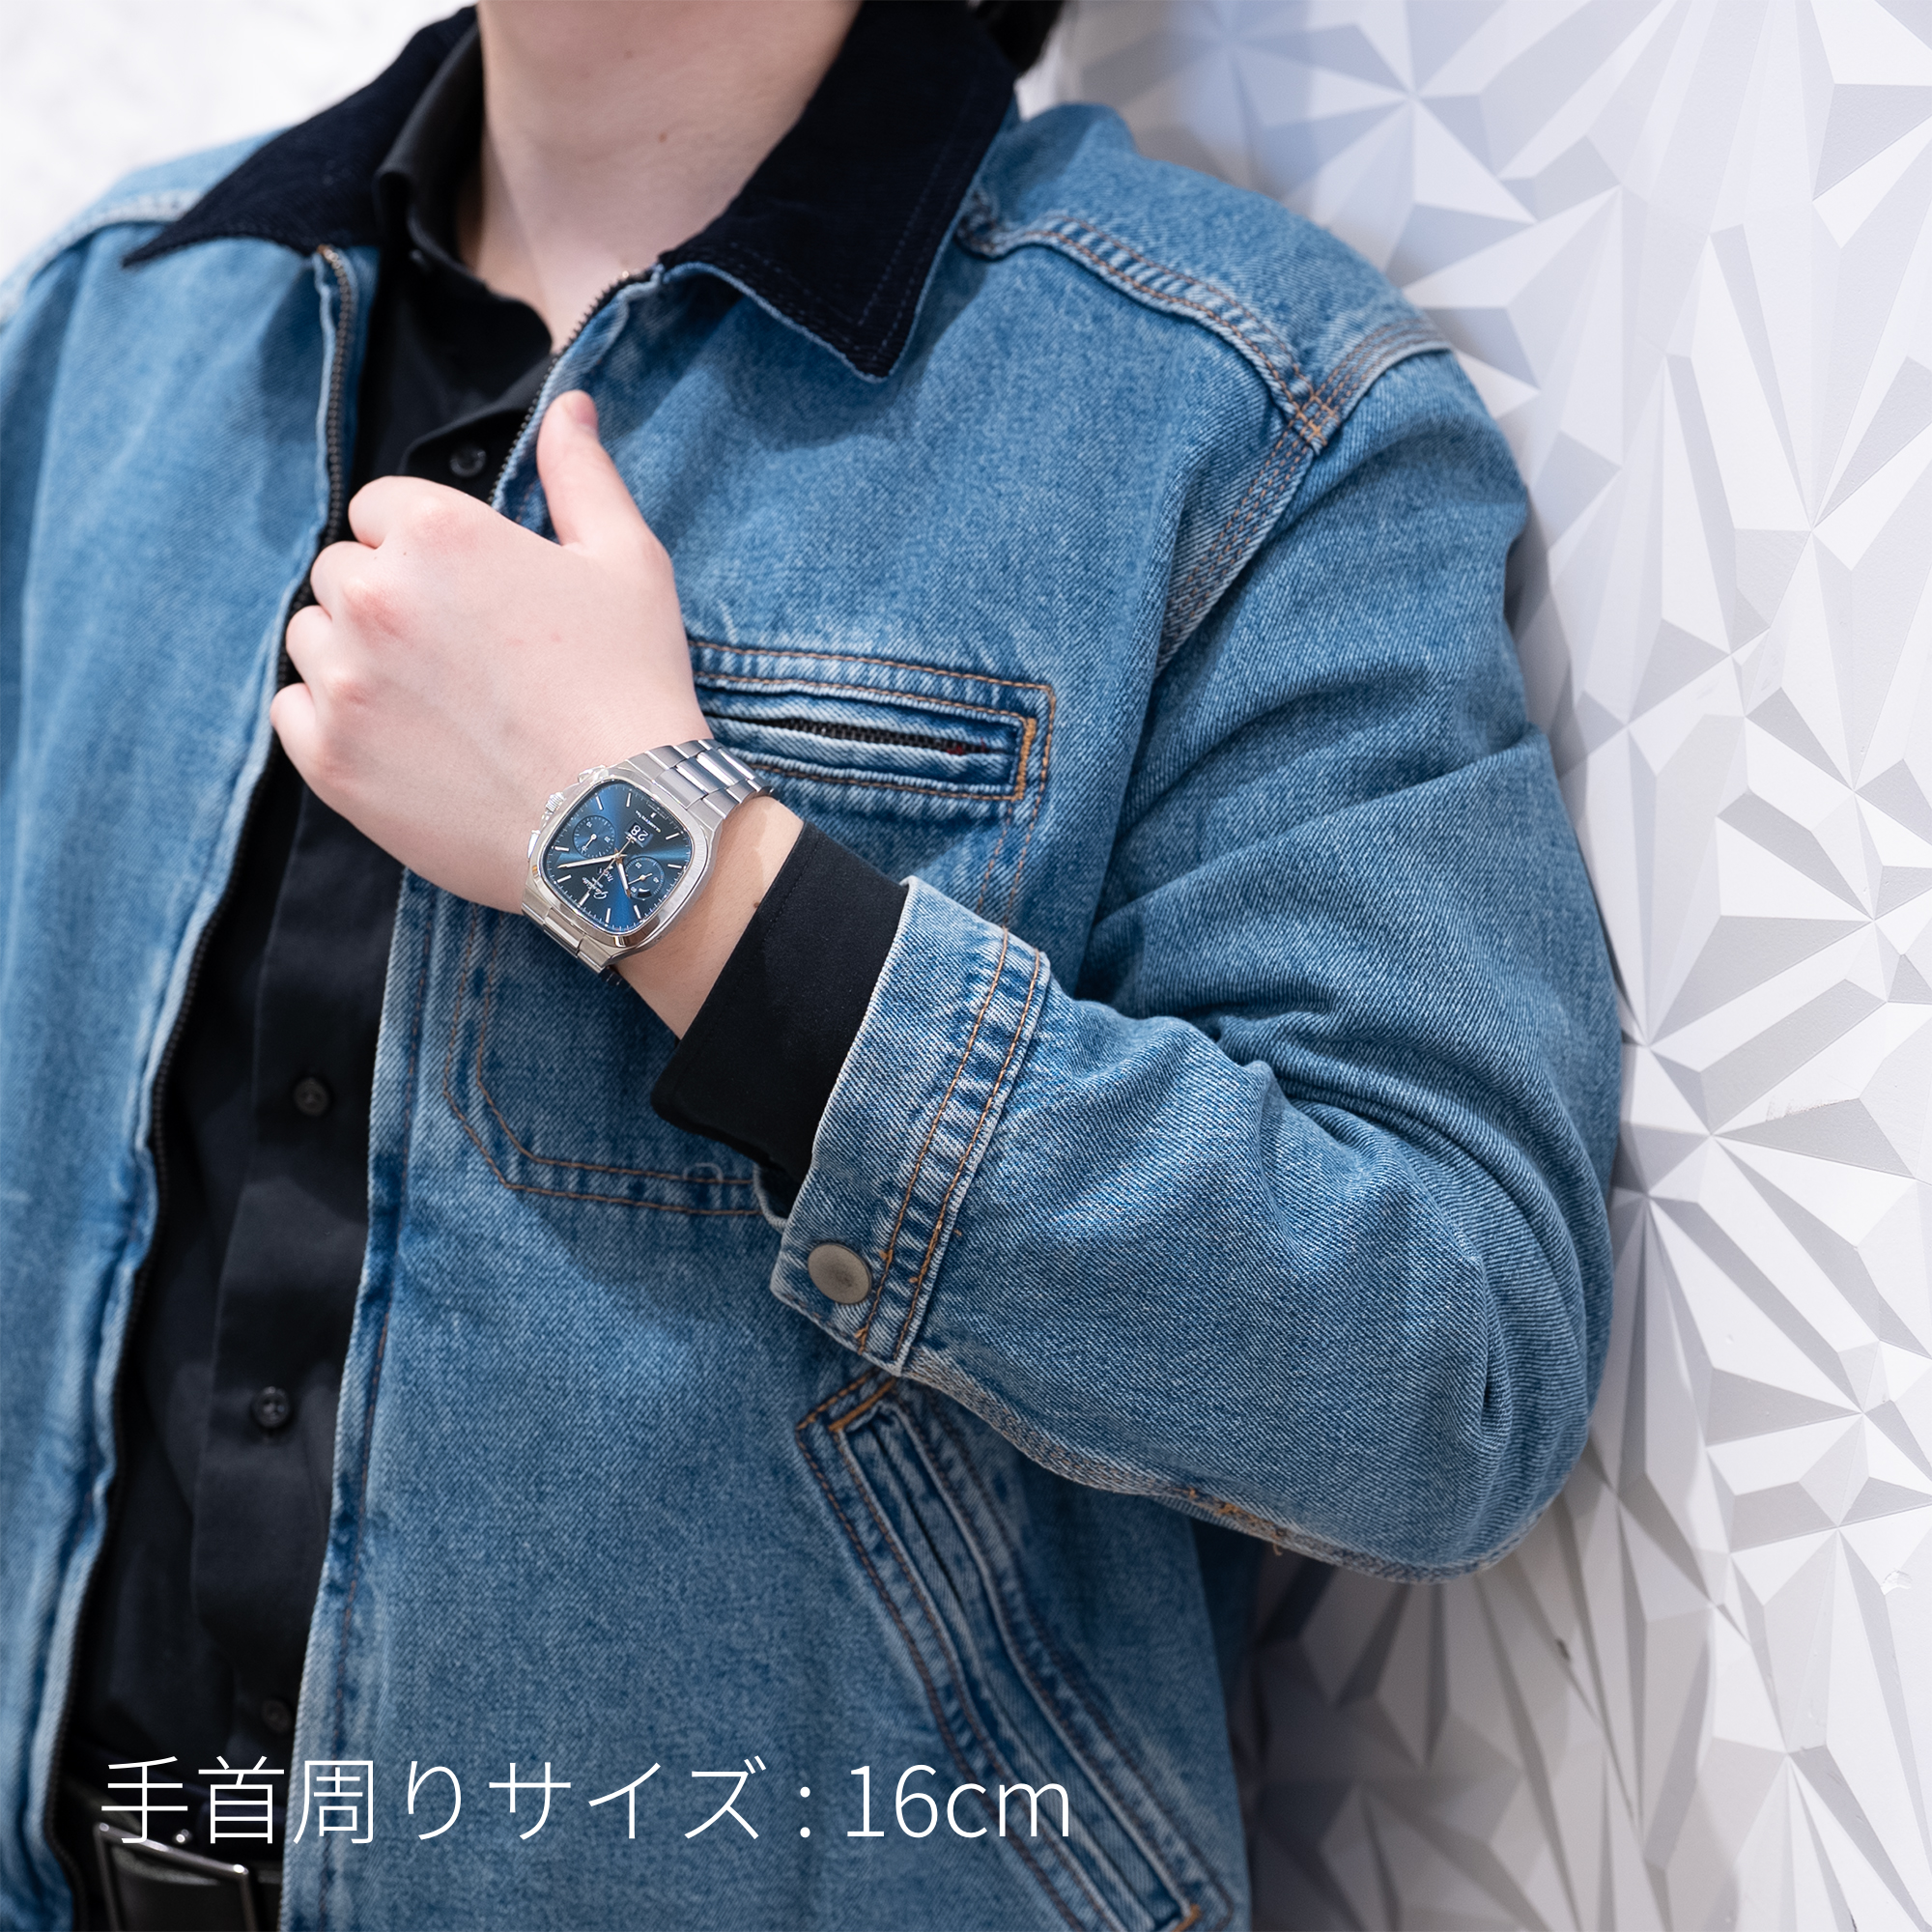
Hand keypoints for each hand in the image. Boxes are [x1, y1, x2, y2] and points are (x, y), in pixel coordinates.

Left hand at [275, 390, 708, 912]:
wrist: (621, 824)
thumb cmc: (632, 689)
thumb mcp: (628, 564)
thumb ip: (582, 475)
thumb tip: (568, 405)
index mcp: (437, 533)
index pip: (381, 509)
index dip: (427, 548)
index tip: (471, 596)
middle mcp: (373, 597)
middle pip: (341, 572)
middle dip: (390, 600)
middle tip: (461, 656)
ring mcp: (344, 682)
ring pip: (312, 638)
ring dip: (356, 656)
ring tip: (433, 700)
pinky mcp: (330, 759)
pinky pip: (293, 710)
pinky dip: (332, 718)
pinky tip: (401, 738)